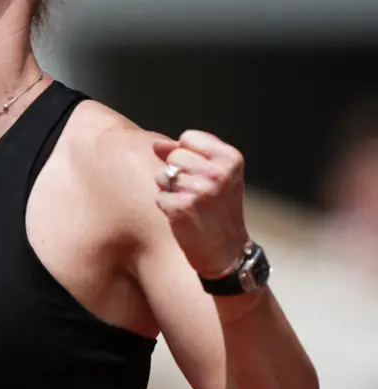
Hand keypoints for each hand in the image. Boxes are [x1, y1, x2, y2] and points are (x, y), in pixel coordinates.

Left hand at [153, 130, 250, 277]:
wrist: (227, 251)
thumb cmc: (219, 209)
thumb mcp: (216, 174)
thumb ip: (188, 153)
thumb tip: (157, 144)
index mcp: (230, 158)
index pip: (188, 137)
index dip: (187, 154)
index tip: (200, 172)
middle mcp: (217, 172)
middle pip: (174, 156)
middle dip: (178, 172)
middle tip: (196, 192)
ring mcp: (199, 190)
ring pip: (162, 175)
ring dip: (170, 190)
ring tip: (191, 203)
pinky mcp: (181, 207)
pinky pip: (159, 196)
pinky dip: (166, 207)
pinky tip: (184, 216)